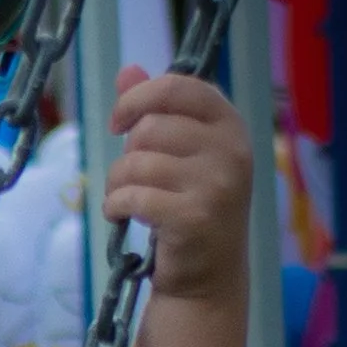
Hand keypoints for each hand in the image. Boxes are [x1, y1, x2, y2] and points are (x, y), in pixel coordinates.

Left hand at [104, 65, 252, 302]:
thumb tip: (128, 70)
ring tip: (127, 200)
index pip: (177, 86)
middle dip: (125, 154)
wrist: (208, 276)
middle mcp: (232, 150)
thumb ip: (156, 110)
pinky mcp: (194, 218)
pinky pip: (132, 196)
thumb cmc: (190, 205)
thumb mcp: (181, 153)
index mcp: (229, 124)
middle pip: (148, 127)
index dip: (137, 98)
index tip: (118, 122)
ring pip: (135, 162)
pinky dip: (115, 207)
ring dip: (116, 184)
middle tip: (132, 179)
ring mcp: (217, 184)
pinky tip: (122, 217)